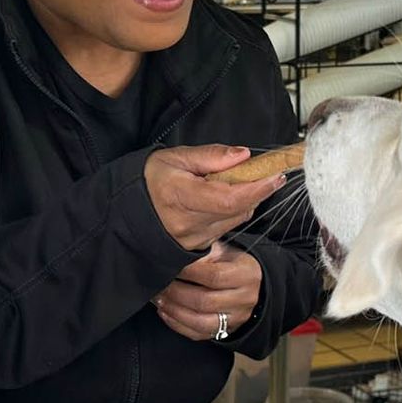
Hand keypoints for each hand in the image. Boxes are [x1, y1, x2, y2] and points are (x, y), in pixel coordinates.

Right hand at [145, 146, 284, 251]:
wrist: (125, 212)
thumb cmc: (148, 180)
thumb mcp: (174, 157)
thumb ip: (210, 156)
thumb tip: (243, 155)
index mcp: (179, 197)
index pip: (230, 198)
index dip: (257, 187)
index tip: (276, 174)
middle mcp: (188, 224)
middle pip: (238, 210)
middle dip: (258, 190)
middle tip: (266, 172)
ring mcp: (193, 239)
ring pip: (236, 219)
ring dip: (246, 200)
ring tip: (236, 182)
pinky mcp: (197, 247)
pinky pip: (226, 227)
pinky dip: (233, 211)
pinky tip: (223, 198)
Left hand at [156, 243, 261, 342]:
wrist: (247, 283)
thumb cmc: (230, 263)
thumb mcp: (224, 251)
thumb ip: (205, 253)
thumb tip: (180, 256)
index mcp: (246, 275)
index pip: (214, 277)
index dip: (189, 273)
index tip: (172, 266)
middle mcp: (245, 300)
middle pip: (205, 301)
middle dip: (177, 293)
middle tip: (161, 284)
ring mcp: (236, 319)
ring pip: (200, 322)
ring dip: (175, 311)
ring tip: (160, 299)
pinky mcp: (225, 331)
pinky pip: (197, 334)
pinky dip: (177, 324)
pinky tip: (165, 312)